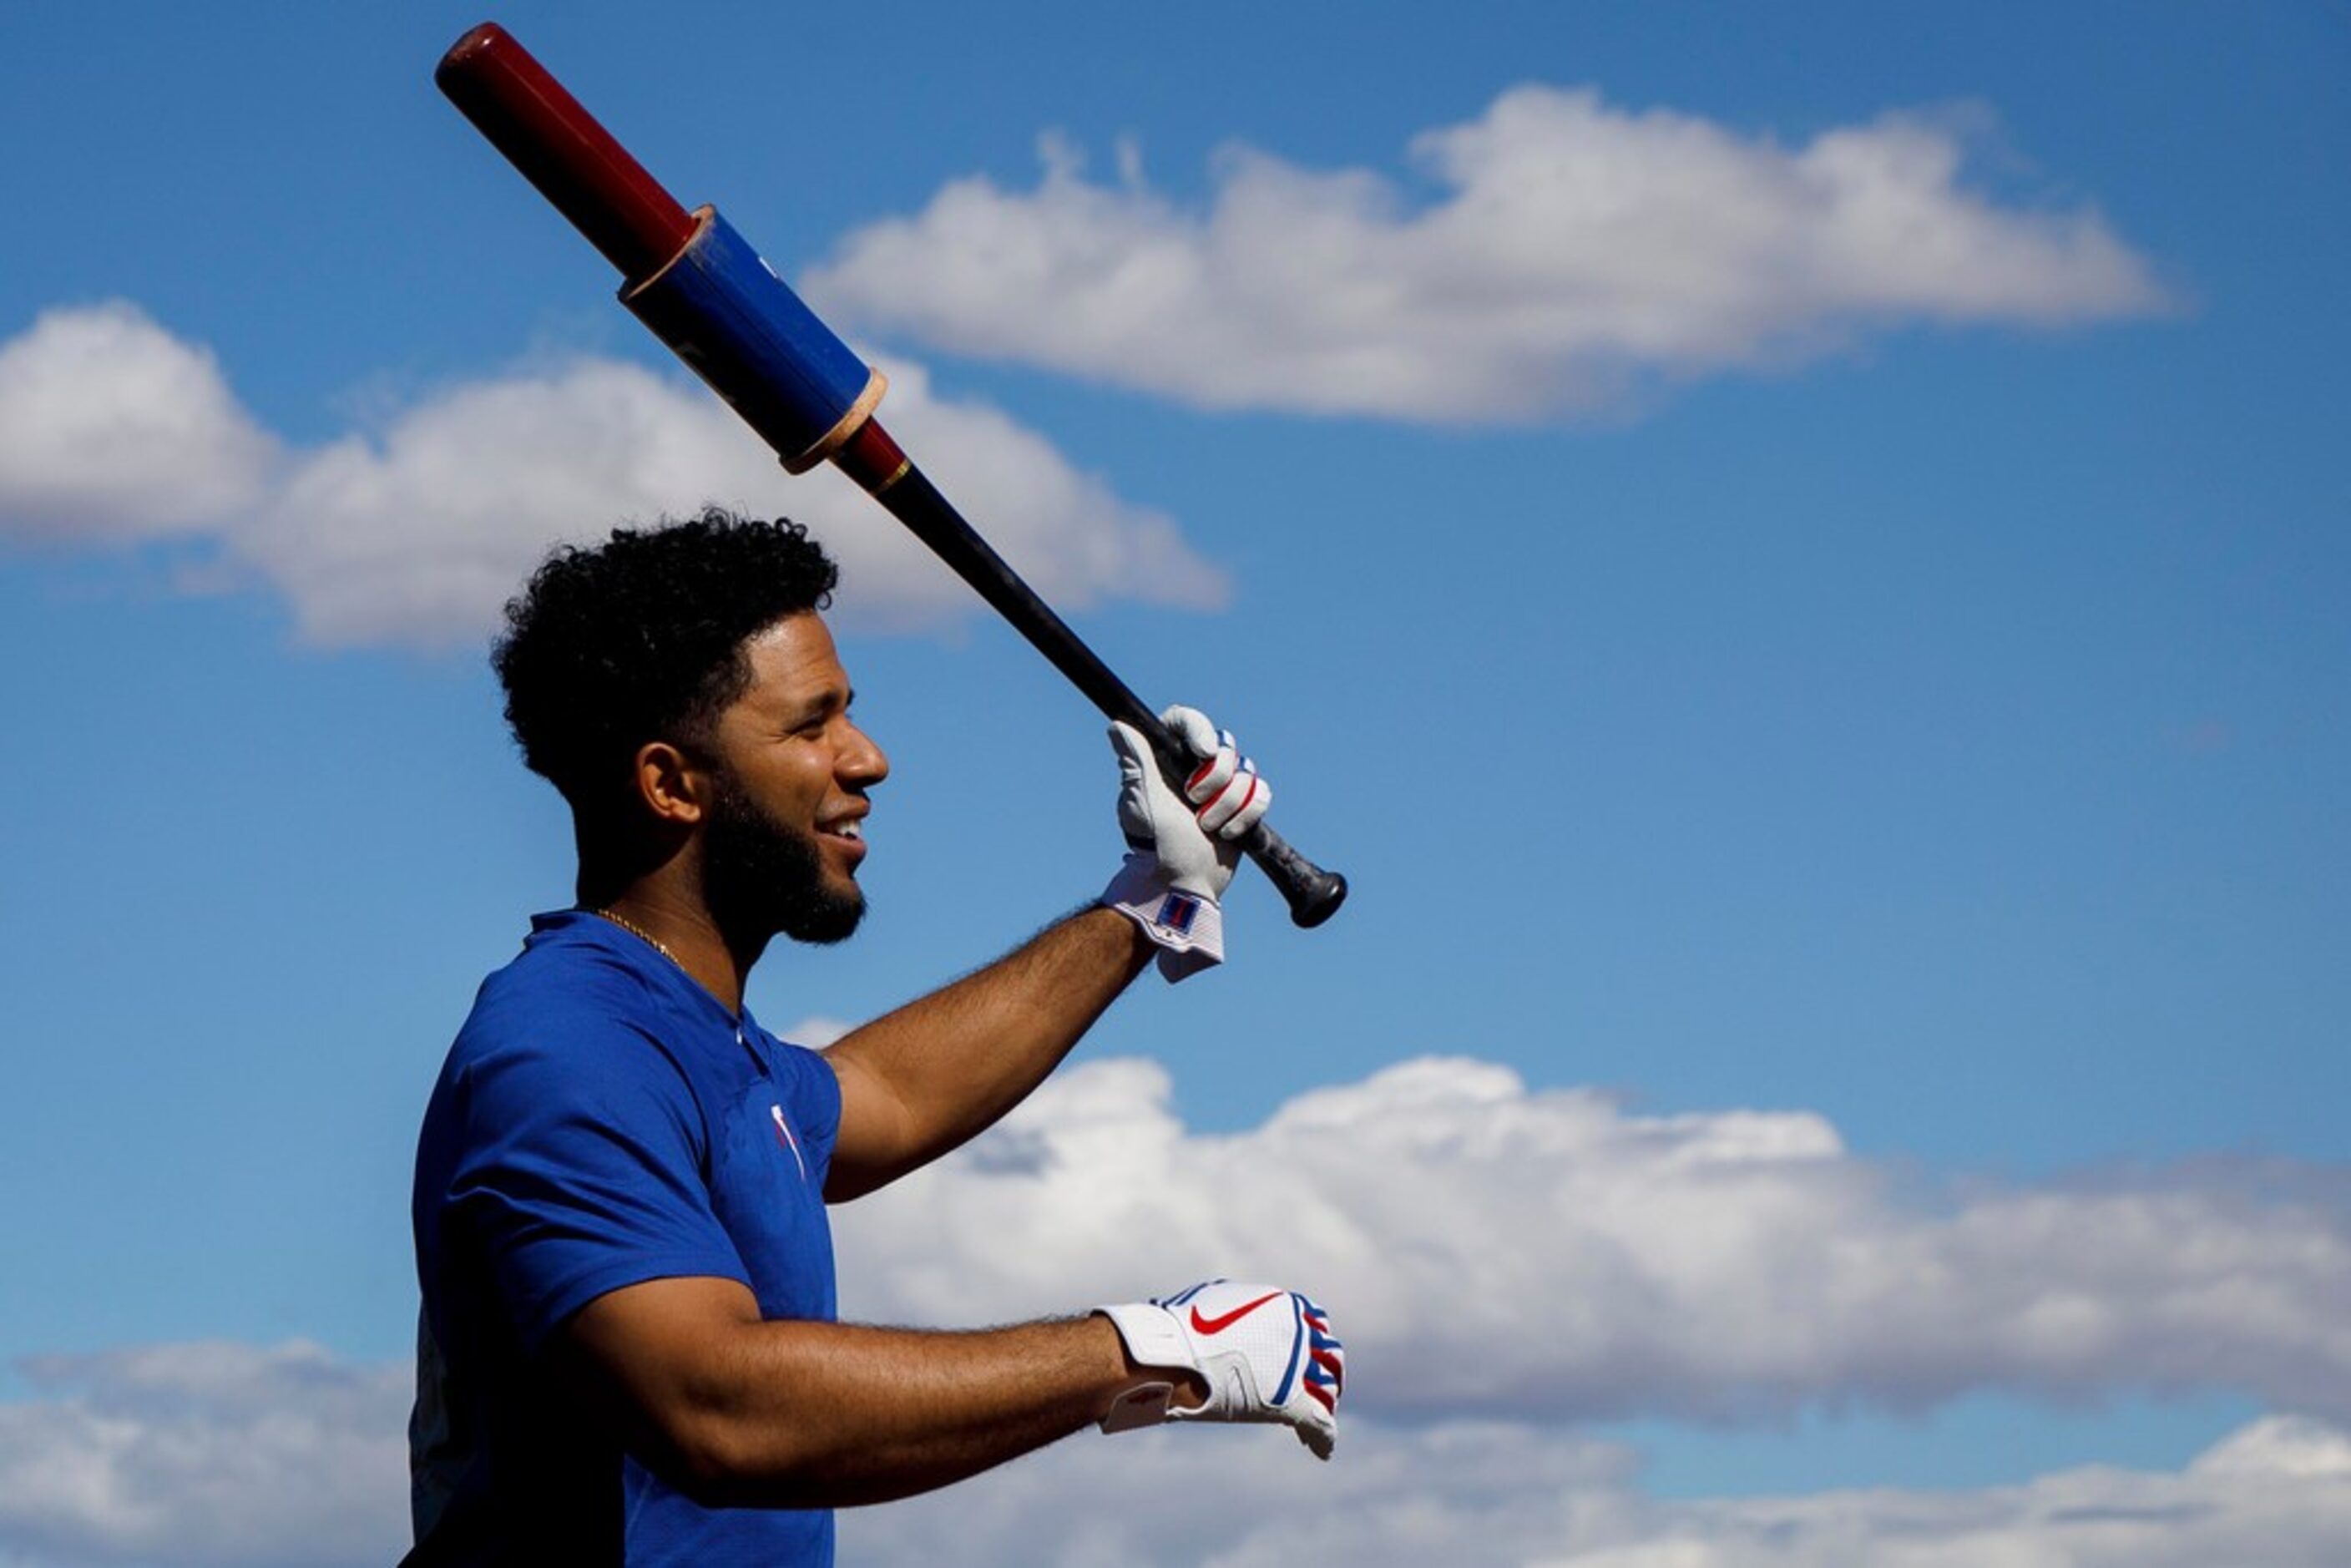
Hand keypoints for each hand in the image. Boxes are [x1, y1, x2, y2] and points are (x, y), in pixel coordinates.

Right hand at [1094, 1279, 1343, 1459]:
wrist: (1175, 1354)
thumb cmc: (1187, 1326)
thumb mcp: (1220, 1299)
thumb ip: (1242, 1306)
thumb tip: (1234, 1310)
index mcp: (1287, 1307)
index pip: (1316, 1324)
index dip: (1312, 1341)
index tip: (1306, 1354)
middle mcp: (1300, 1335)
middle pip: (1330, 1355)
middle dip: (1326, 1370)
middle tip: (1319, 1385)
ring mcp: (1298, 1369)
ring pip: (1328, 1389)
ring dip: (1325, 1401)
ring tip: (1317, 1416)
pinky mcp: (1292, 1402)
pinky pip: (1319, 1423)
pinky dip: (1322, 1438)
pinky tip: (1320, 1450)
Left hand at [1102, 707, 1272, 978]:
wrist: (1183, 884)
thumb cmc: (1155, 845)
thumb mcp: (1142, 801)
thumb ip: (1135, 761)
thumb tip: (1118, 725)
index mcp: (1168, 759)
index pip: (1186, 721)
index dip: (1200, 729)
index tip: (1203, 753)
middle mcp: (1196, 767)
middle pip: (1224, 744)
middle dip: (1215, 779)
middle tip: (1194, 804)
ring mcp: (1223, 786)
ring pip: (1246, 770)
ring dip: (1228, 804)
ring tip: (1207, 826)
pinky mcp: (1244, 806)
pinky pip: (1262, 792)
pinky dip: (1248, 814)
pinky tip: (1228, 832)